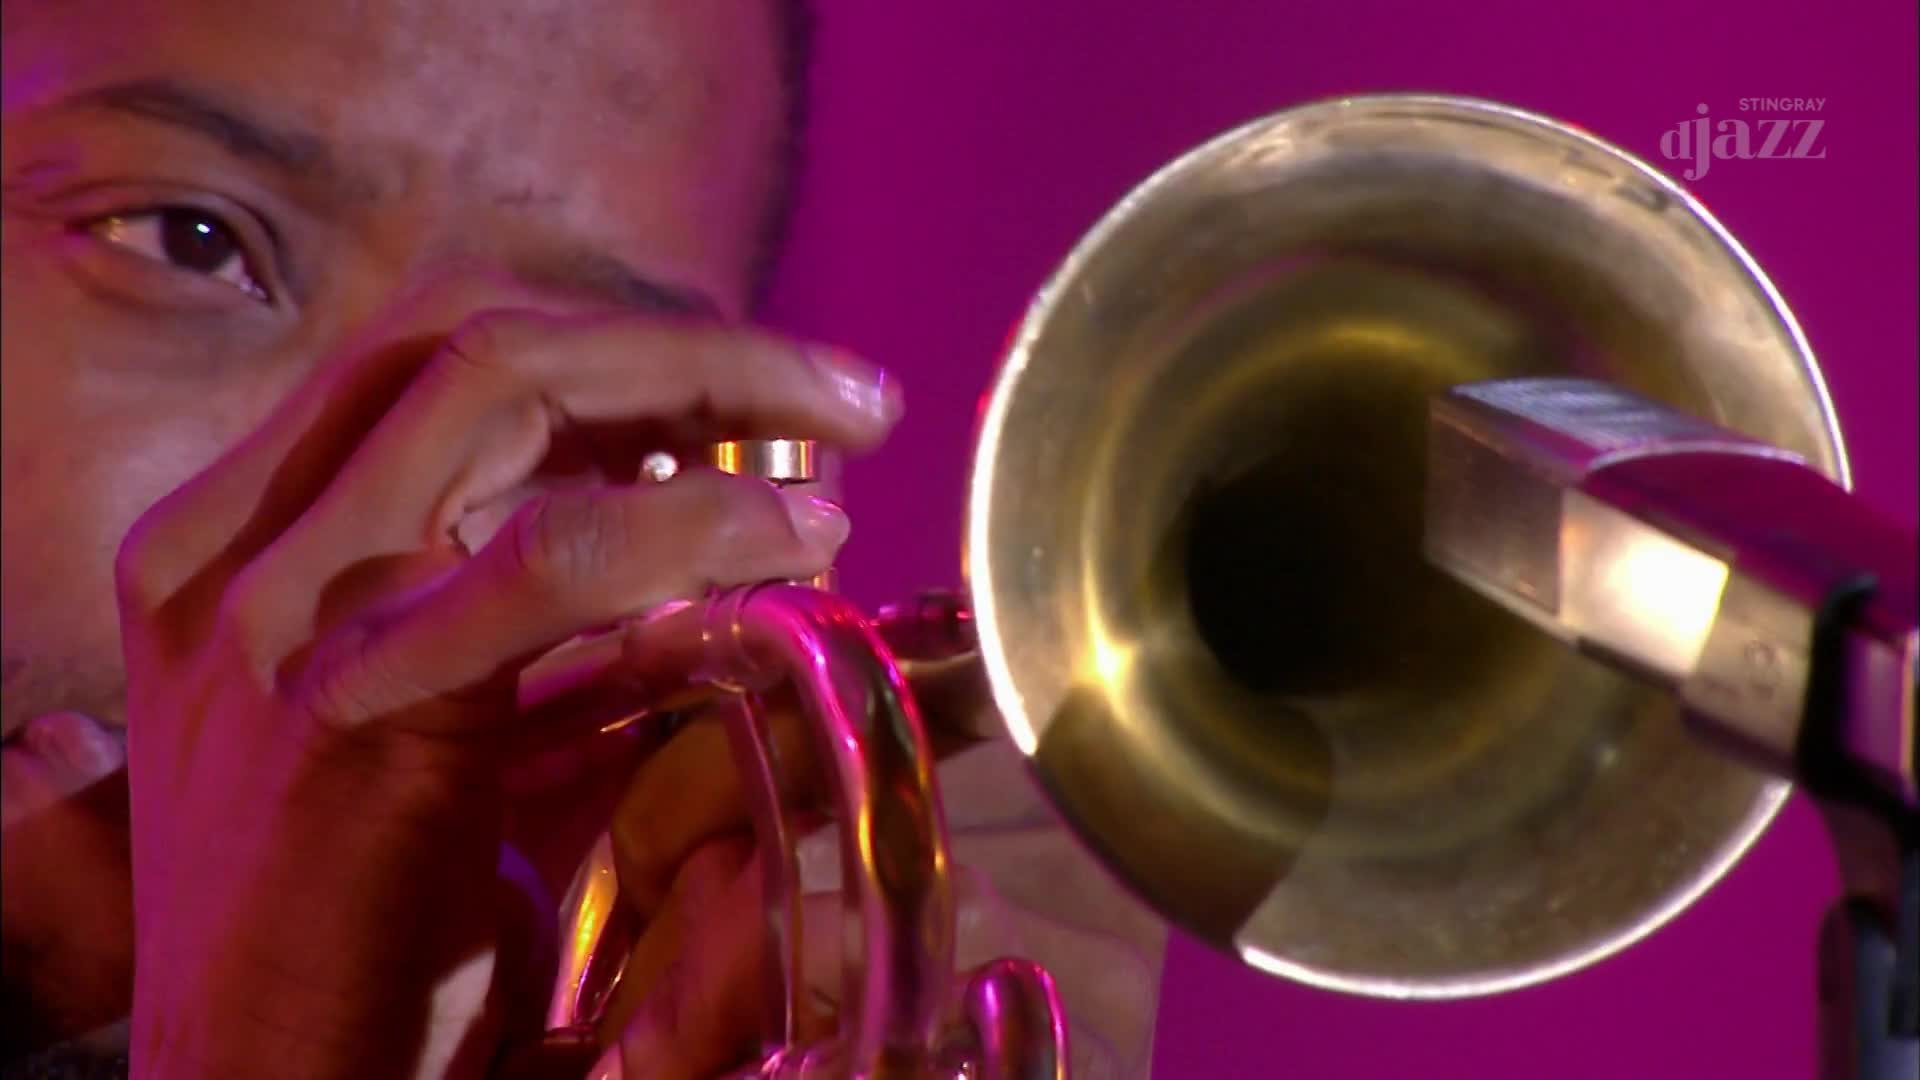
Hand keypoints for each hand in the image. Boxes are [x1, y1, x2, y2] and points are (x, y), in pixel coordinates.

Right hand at [113, 277, 900, 1079]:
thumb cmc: (363, 942)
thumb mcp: (454, 740)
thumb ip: (546, 632)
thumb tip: (722, 554)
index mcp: (242, 540)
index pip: (440, 356)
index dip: (618, 342)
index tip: (760, 382)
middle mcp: (235, 549)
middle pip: (477, 335)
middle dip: (682, 340)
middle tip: (838, 390)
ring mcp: (274, 616)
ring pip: (508, 385)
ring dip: (703, 382)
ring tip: (840, 431)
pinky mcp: (349, 710)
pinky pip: (552, 556)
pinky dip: (694, 522)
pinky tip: (795, 539)